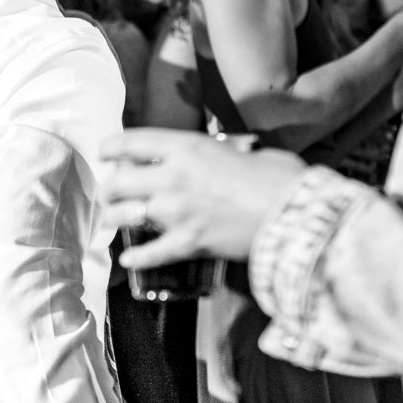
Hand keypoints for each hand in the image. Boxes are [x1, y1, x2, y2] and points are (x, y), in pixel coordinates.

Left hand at [98, 128, 309, 266]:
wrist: (297, 214)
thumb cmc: (280, 178)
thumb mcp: (245, 150)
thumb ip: (222, 153)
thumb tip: (224, 156)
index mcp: (187, 148)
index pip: (131, 142)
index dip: (111, 148)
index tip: (106, 154)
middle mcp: (174, 177)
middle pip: (119, 182)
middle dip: (109, 189)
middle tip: (110, 195)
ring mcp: (177, 212)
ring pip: (125, 215)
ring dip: (116, 219)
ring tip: (115, 222)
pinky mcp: (188, 243)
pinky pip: (150, 253)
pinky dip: (137, 258)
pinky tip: (128, 259)